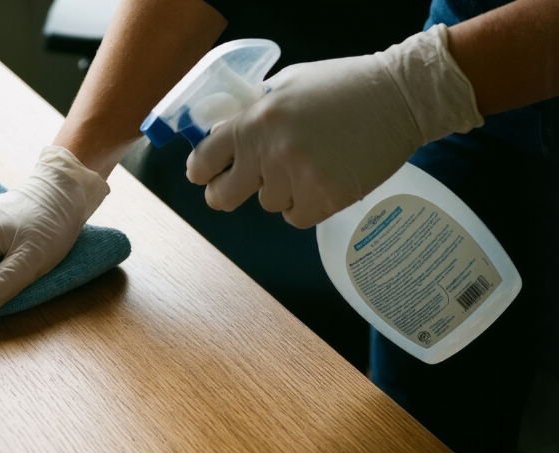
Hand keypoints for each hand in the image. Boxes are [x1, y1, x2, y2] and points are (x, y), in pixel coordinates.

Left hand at [185, 24, 482, 227]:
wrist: (401, 98)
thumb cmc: (344, 86)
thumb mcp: (288, 85)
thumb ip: (253, 112)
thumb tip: (222, 133)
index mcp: (255, 122)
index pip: (204, 160)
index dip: (202, 170)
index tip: (206, 173)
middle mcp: (270, 154)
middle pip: (221, 197)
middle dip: (225, 192)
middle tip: (241, 185)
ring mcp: (297, 179)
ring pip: (267, 203)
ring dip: (281, 189)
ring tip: (310, 162)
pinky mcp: (326, 200)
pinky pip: (296, 216)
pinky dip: (306, 205)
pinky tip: (323, 180)